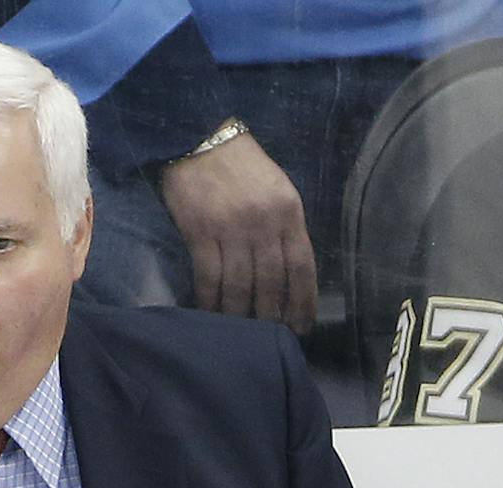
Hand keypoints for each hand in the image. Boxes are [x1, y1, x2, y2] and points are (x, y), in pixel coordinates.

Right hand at [158, 132, 317, 334]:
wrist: (200, 136)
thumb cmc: (242, 164)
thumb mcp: (277, 188)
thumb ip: (284, 226)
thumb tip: (286, 272)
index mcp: (288, 211)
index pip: (301, 266)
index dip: (303, 301)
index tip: (301, 326)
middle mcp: (263, 223)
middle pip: (271, 282)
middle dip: (272, 315)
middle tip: (269, 336)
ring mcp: (231, 229)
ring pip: (240, 286)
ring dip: (240, 313)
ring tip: (240, 330)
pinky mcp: (200, 233)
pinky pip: (209, 278)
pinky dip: (210, 300)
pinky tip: (210, 313)